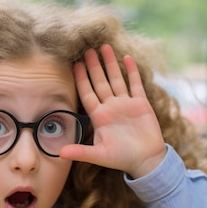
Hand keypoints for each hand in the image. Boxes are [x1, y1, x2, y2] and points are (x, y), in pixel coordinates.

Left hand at [60, 44, 165, 177]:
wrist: (146, 161)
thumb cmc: (121, 158)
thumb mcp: (99, 155)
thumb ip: (80, 152)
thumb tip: (60, 154)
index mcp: (99, 116)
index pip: (87, 93)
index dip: (81, 79)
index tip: (74, 64)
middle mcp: (111, 107)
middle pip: (99, 82)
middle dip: (93, 66)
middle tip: (86, 49)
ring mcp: (126, 104)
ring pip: (116, 79)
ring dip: (110, 64)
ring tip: (104, 46)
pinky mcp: (141, 104)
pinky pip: (135, 84)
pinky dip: (131, 71)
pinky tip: (126, 58)